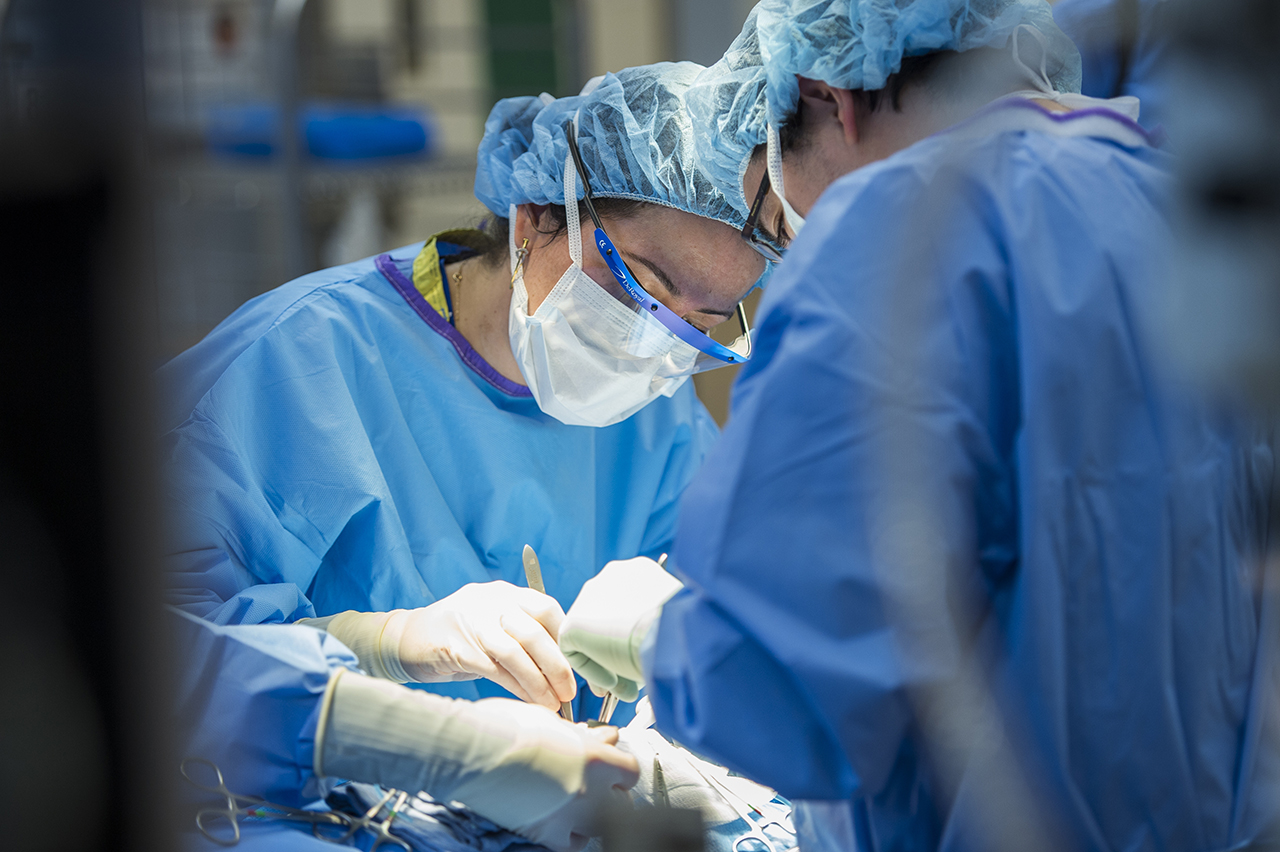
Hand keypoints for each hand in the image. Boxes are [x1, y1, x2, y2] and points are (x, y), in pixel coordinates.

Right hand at [394, 581, 575, 708]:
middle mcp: (491, 601)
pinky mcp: (455, 646)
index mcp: (507, 592)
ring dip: (537, 681)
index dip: (568, 641)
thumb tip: (566, 667)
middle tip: (569, 692)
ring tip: (552, 703)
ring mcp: (471, 621)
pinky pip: (493, 669)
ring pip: (515, 651)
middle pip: (535, 632)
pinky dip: (515, 687)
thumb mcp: (497, 625)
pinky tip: (527, 700)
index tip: (583, 669)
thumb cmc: (463, 637)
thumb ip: (527, 635)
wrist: (408, 639)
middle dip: (557, 666)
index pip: (549, 610)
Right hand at [513, 724, 639, 851]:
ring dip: (595, 815)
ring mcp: (570, 817)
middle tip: (594, 782)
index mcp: (596, 759)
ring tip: (578, 803)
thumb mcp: (551, 721)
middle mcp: (591, 792)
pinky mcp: (547, 834)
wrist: (472, 751)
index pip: (630, 771)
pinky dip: (572, 835)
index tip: (611, 765)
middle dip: (612, 792)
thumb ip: (583, 735)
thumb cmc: (507, 727)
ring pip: (601, 826)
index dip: (620, 767)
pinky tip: (563, 822)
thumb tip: (603, 737)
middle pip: (622, 802)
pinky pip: (573, 844)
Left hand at [559, 557, 683, 701]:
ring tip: (619, 688)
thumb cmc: (683, 632)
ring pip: (591, 635)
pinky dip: (592, 669)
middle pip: (607, 618)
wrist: (673, 633)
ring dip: (604, 663)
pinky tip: (612, 683)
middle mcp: (615, 576)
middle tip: (625, 679)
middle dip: (614, 651)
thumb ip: (655, 633)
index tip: (637, 660)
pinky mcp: (573, 622)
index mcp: (641, 573)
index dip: (630, 636)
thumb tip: (646, 658)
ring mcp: (591, 596)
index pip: (629, 606)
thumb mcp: (671, 626)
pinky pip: (577, 652)